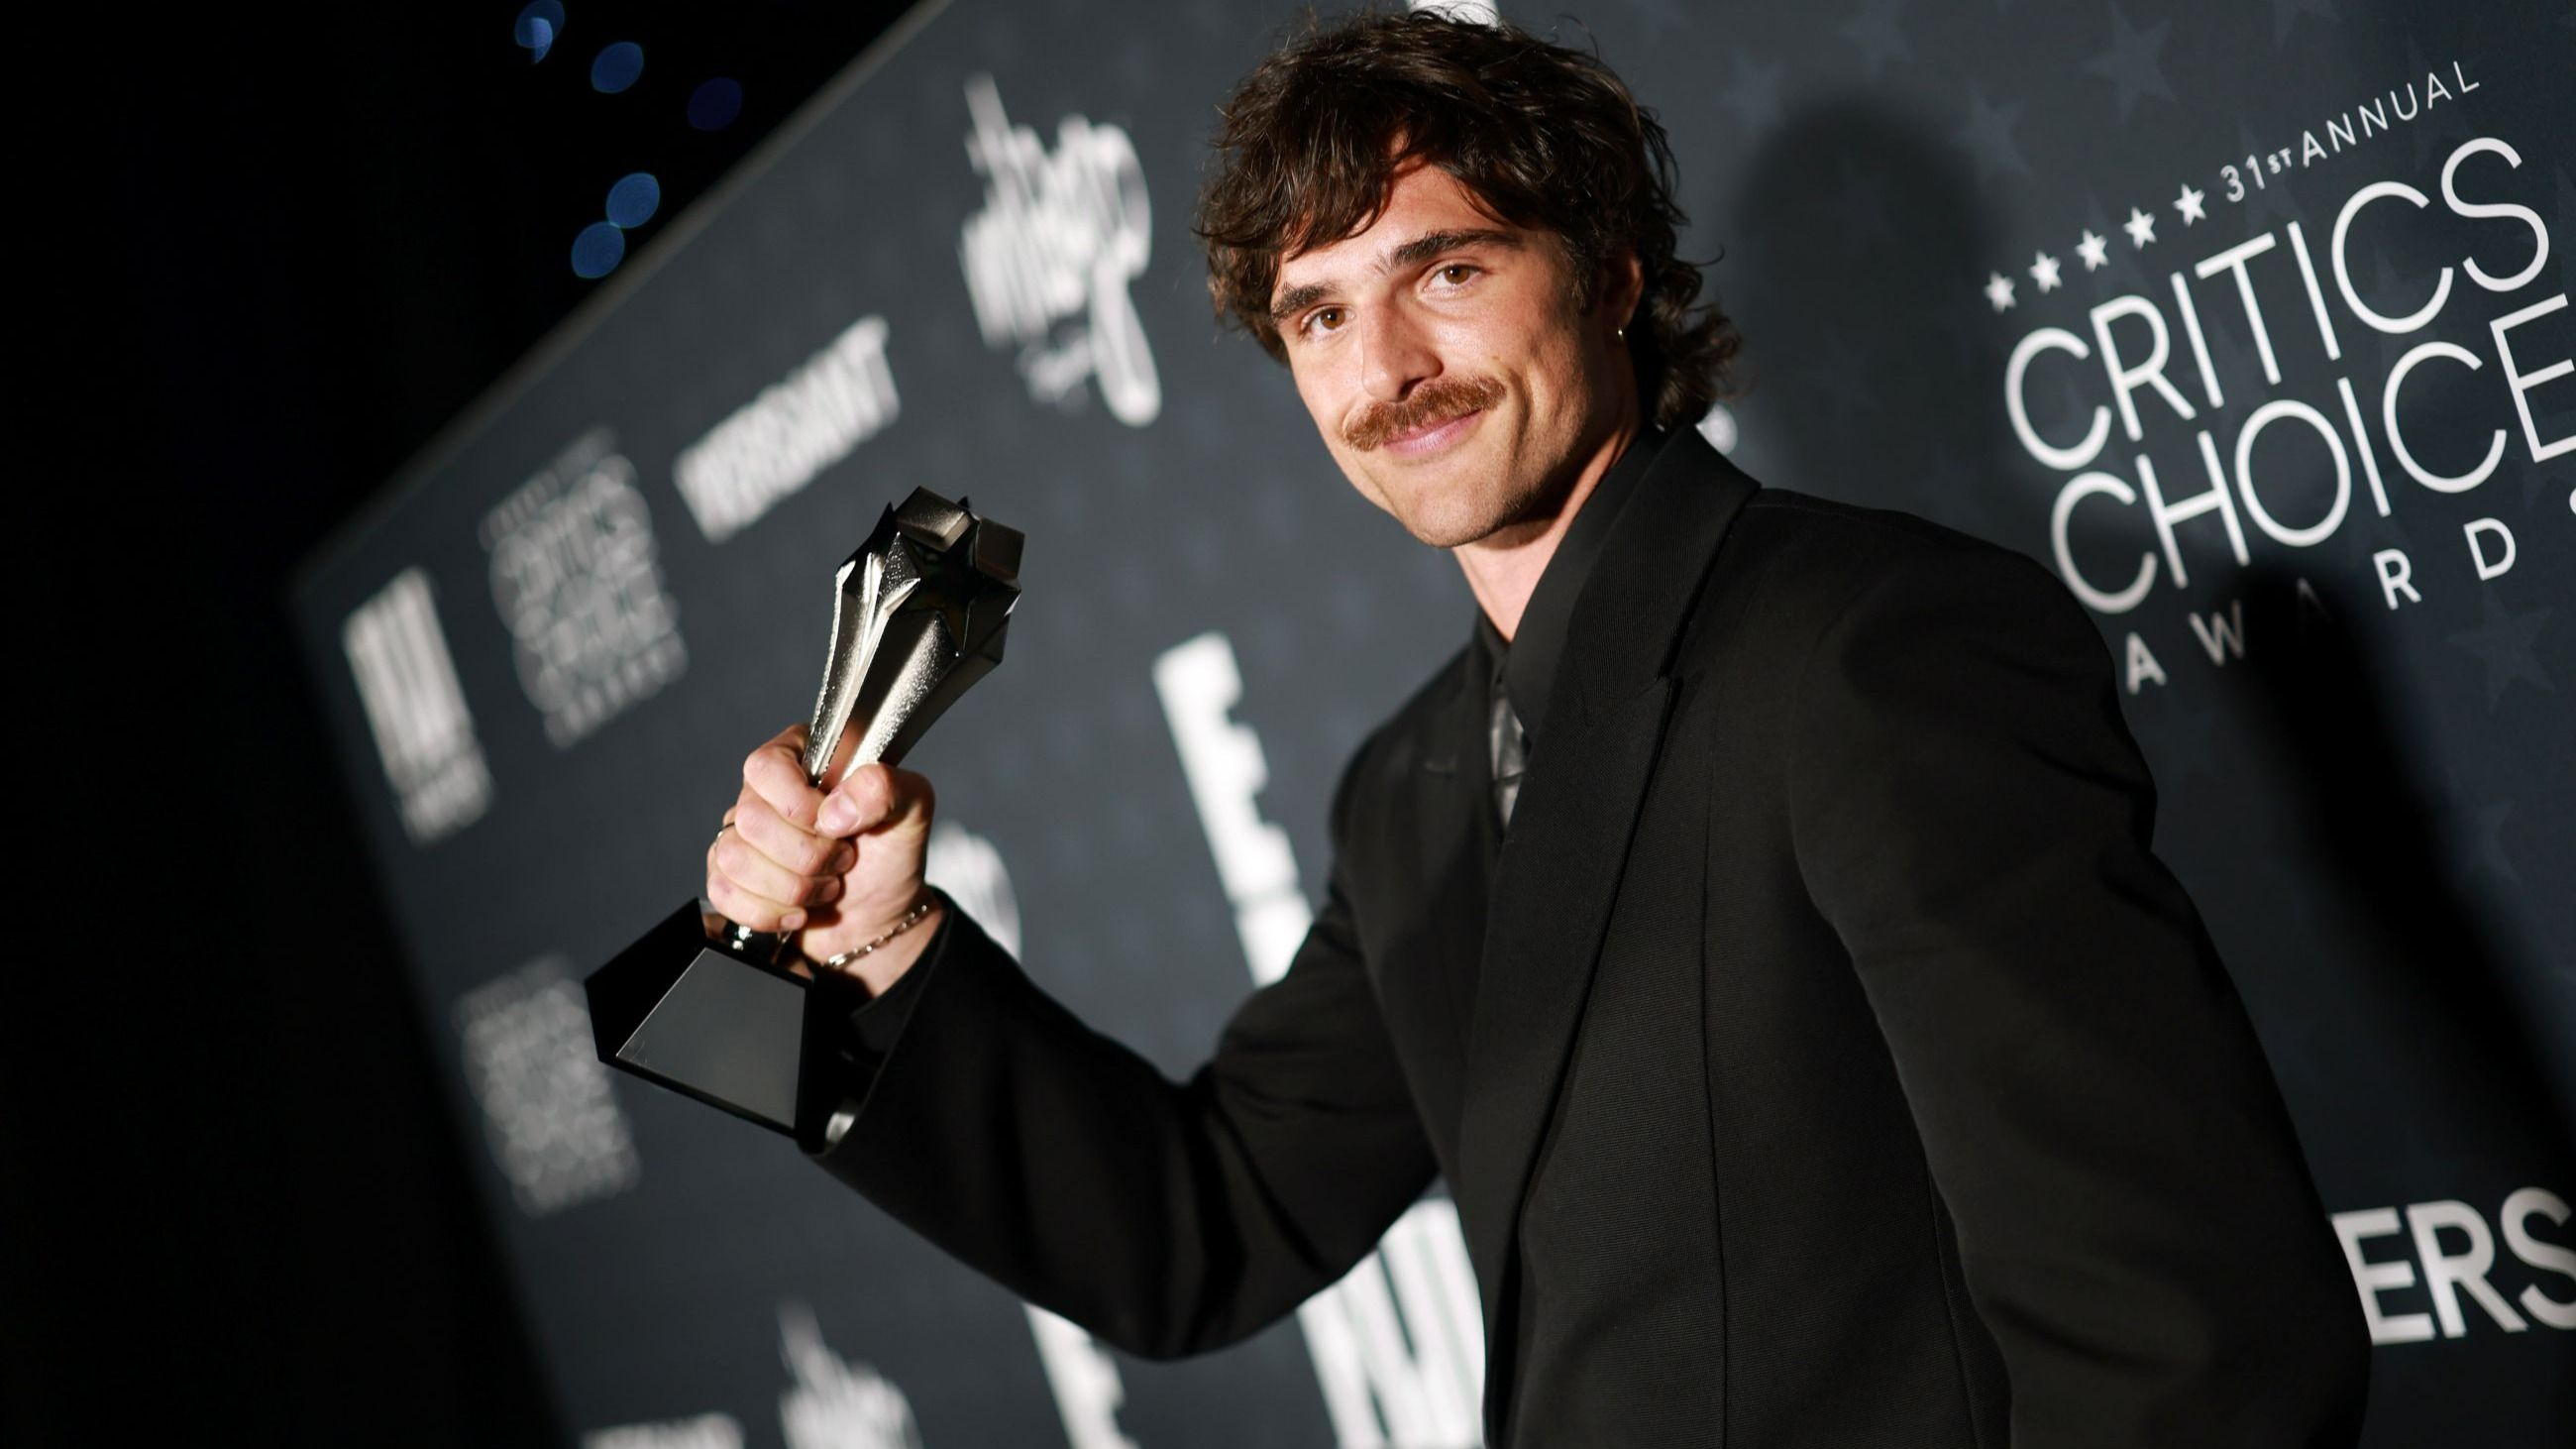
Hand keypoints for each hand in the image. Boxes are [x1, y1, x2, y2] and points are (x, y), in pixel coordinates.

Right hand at [707, 722, 943, 992]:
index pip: (766, 767)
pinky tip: (797, 911)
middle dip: (808, 856)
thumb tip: (835, 809)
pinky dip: (767, 912)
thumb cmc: (890, 856)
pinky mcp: (729, 877)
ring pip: (733, 858)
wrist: (878, 917)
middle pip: (750, 819)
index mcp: (803, 759)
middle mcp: (765, 792)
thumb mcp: (912, 810)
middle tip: (843, 860)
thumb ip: (887, 788)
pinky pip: (722, 892)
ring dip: (792, 887)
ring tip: (826, 885)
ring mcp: (741, 835)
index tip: (836, 827)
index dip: (798, 804)